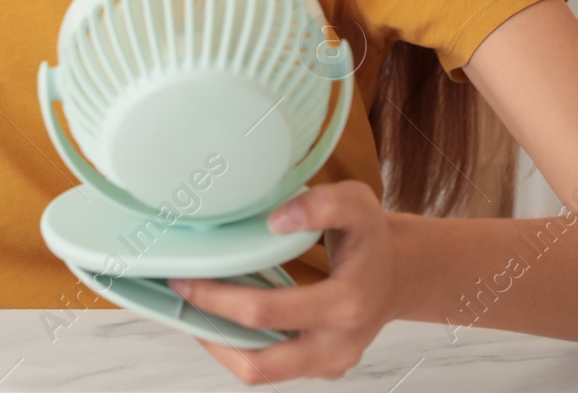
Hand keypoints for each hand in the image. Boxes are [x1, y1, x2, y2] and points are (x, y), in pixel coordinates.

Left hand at [168, 180, 404, 383]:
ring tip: (191, 309)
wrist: (398, 273)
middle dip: (210, 328)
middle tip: (180, 294)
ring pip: (260, 374)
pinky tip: (222, 316)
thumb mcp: (357, 203)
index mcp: (346, 304)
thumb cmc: (370, 237)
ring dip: (220, 345)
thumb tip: (276, 220)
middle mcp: (337, 345)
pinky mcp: (320, 370)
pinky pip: (271, 369)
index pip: (268, 312)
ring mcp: (329, 364)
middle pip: (259, 360)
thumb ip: (322, 203)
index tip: (188, 276)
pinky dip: (240, 347)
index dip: (220, 297)